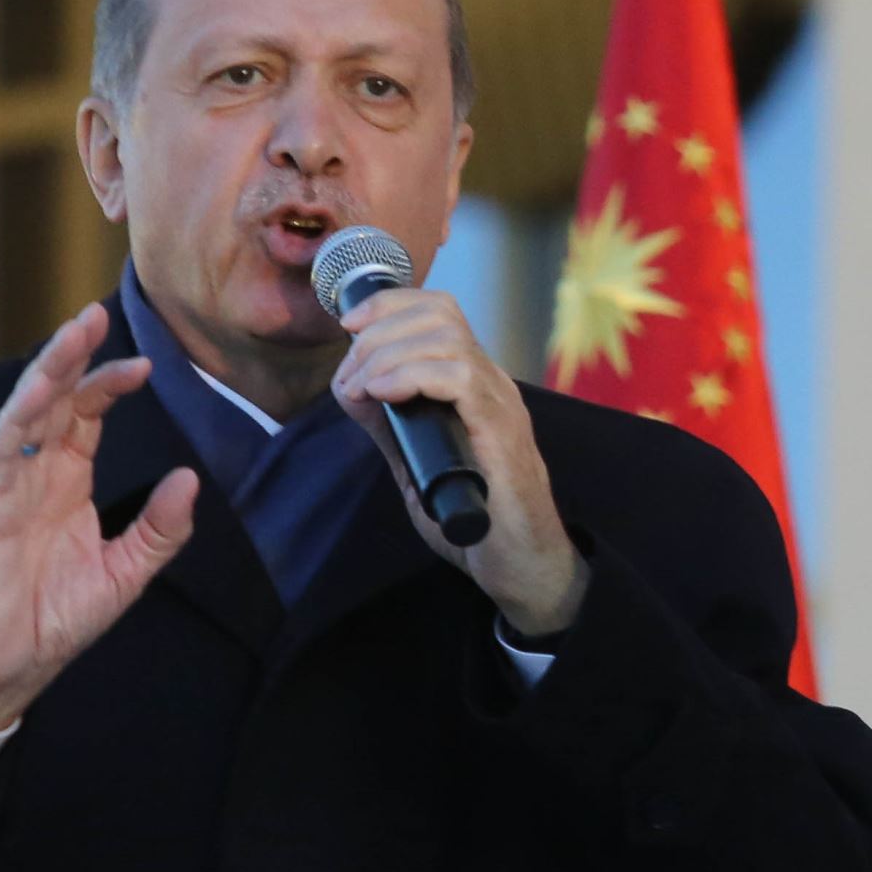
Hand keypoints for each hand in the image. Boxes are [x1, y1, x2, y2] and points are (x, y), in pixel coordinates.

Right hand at [0, 305, 200, 733]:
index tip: (147, 365)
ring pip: (22, 415)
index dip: (109, 386)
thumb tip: (189, 479)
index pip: (85, 418)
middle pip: (52, 402)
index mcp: (65, 485)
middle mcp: (32, 477)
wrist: (7, 671)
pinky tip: (40, 393)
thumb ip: (158, 529)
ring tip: (69, 335)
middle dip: (72, 358)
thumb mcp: (125, 574)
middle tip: (95, 315)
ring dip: (45, 374)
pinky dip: (18, 421)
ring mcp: (4, 490)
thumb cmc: (55, 620)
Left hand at [328, 283, 588, 636]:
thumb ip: (389, 427)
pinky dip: (410, 375)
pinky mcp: (503, 431)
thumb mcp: (415, 464)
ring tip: (362, 388)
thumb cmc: (477, 519)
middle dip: (379, 332)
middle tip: (350, 377)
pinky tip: (383, 395)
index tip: (350, 327)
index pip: (439, 311)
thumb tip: (351, 388)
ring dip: (388, 354)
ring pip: (446, 337)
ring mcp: (501, 404)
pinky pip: (459, 376)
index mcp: (474, 384)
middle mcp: (491, 383)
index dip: (389, 305)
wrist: (520, 565)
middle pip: (439, 313)